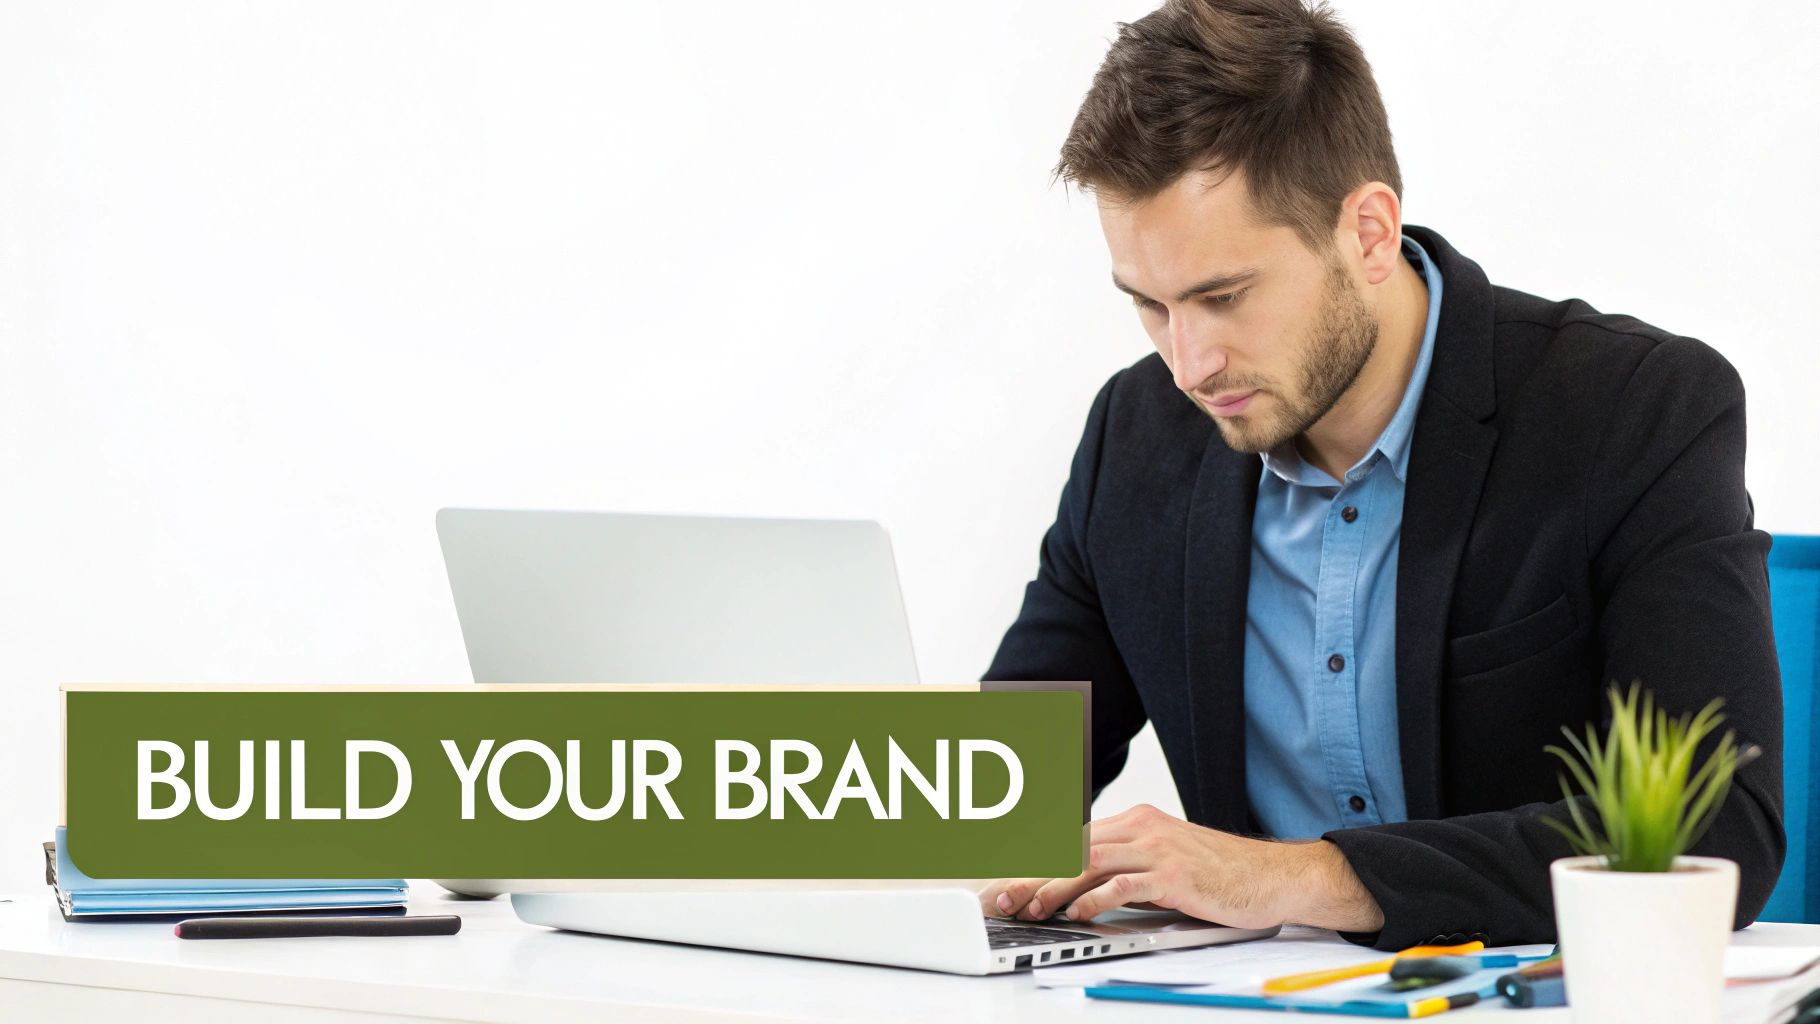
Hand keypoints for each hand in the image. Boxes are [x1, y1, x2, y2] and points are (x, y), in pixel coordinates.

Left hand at [985, 804, 1384, 932]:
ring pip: (1089, 862)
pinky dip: (1095, 900)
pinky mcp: (1174, 875)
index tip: (1007, 882)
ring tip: (1032, 909)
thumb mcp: (1163, 863)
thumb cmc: (1218, 874)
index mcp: (1136, 822)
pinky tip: (1078, 914)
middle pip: (1071, 847)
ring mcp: (1158, 849)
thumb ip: (1125, 870)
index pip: (1072, 838)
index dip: (1035, 861)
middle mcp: (1142, 828)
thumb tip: (1080, 892)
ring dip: (1054, 887)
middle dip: (1032, 873)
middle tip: (1004, 898)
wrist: (1271, 876)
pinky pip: (1124, 885)